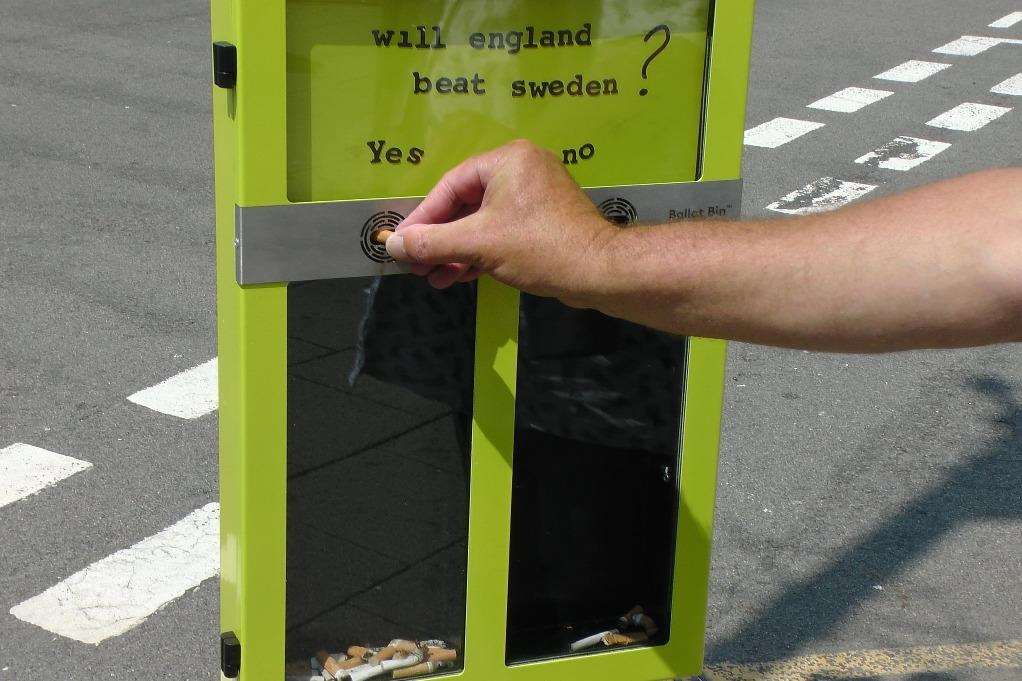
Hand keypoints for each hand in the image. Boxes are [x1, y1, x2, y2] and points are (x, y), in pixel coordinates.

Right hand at [386, 139, 616, 305]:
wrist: (599, 273)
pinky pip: (501, 232)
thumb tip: (392, 244)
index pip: (451, 185)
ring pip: (482, 222)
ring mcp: (535, 197)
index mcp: (507, 160)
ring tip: (433, 277)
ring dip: (456, 251)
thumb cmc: (539, 247)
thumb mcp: (477, 244)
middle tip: (415, 264)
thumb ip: (431, 242)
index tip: (401, 242)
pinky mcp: (543, 222)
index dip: (423, 217)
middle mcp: (522, 170)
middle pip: (465, 204)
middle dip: (439, 239)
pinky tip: (458, 276)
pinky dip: (479, 253)